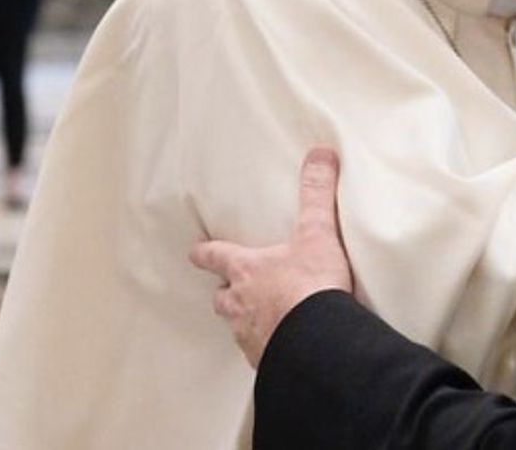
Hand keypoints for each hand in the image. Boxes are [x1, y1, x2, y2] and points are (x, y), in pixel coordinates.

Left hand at [189, 149, 360, 366]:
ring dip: (245, 320)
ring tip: (264, 318)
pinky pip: (260, 352)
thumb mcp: (318, 233)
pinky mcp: (265, 360)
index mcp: (247, 270)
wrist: (320, 341)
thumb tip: (320, 153)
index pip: (216, 256)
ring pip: (237, 326)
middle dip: (226, 292)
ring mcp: (249, 335)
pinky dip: (268, 346)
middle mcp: (240, 304)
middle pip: (221, 297)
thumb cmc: (311, 285)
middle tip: (235, 288)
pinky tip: (283, 345)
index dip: (205, 253)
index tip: (195, 251)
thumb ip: (317, 193)